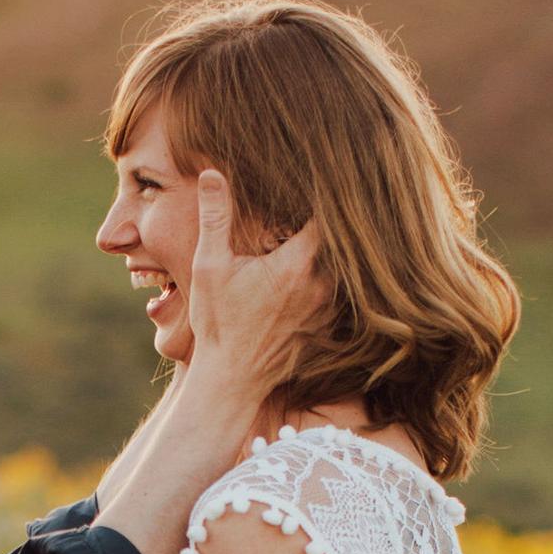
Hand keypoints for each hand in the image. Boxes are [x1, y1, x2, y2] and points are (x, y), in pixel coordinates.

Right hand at [185, 170, 323, 394]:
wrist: (231, 379)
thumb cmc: (218, 323)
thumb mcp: (209, 266)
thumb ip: (215, 217)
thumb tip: (211, 174)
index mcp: (298, 263)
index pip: (331, 215)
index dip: (329, 194)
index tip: (321, 178)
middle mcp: (323, 284)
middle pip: (341, 239)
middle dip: (331, 221)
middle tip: (322, 200)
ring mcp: (329, 307)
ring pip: (343, 266)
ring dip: (331, 251)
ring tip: (311, 235)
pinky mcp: (328, 325)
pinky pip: (339, 292)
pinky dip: (330, 278)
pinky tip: (309, 274)